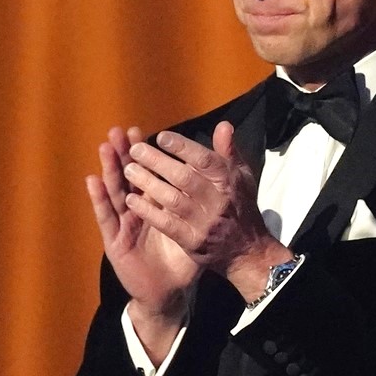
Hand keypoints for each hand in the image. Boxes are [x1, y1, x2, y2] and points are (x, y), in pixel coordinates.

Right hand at [86, 126, 199, 317]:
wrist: (170, 291)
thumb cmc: (183, 258)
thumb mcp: (198, 226)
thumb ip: (206, 202)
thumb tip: (223, 176)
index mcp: (157, 204)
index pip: (150, 173)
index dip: (145, 153)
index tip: (141, 131)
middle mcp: (137, 210)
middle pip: (129, 177)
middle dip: (124, 154)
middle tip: (121, 130)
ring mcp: (124, 223)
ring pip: (116, 191)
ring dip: (110, 169)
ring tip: (106, 146)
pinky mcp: (115, 240)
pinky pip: (106, 217)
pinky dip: (99, 198)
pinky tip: (92, 180)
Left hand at [122, 121, 290, 295]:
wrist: (246, 250)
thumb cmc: (240, 206)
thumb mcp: (242, 177)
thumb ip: (229, 152)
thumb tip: (223, 125)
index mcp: (229, 181)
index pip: (204, 160)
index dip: (182, 147)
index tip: (160, 137)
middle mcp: (218, 200)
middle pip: (184, 177)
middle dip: (157, 162)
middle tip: (134, 150)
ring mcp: (204, 222)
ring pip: (172, 199)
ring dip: (148, 184)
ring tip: (128, 170)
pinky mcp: (192, 242)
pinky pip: (166, 224)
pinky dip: (148, 211)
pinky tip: (131, 200)